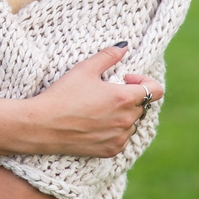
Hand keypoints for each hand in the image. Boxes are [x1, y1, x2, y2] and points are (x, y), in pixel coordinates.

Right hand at [24, 45, 163, 157]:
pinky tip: (94, 124)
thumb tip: (124, 47)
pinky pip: (122, 138)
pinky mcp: (110, 150)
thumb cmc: (62, 95)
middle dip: (129, 98)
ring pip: (132, 123)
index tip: (125, 79)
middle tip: (104, 93)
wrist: (43, 125)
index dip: (143, 81)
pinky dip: (114, 131)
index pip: (155, 90)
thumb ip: (108, 56)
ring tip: (98, 110)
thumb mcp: (84, 70)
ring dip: (122, 115)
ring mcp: (119, 137)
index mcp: (124, 98)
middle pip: (141, 106)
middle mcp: (126, 120)